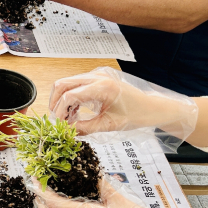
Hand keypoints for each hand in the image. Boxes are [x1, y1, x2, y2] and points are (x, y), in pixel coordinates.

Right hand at [49, 67, 197, 138]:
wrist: (151, 107)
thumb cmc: (136, 115)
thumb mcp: (109, 125)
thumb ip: (85, 128)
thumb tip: (67, 132)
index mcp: (102, 87)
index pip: (69, 96)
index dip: (60, 112)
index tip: (60, 125)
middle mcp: (97, 77)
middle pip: (62, 84)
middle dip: (56, 103)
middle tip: (58, 120)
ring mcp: (96, 75)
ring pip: (66, 83)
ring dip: (62, 101)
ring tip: (69, 118)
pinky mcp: (96, 78)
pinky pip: (75, 85)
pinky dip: (70, 98)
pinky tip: (75, 112)